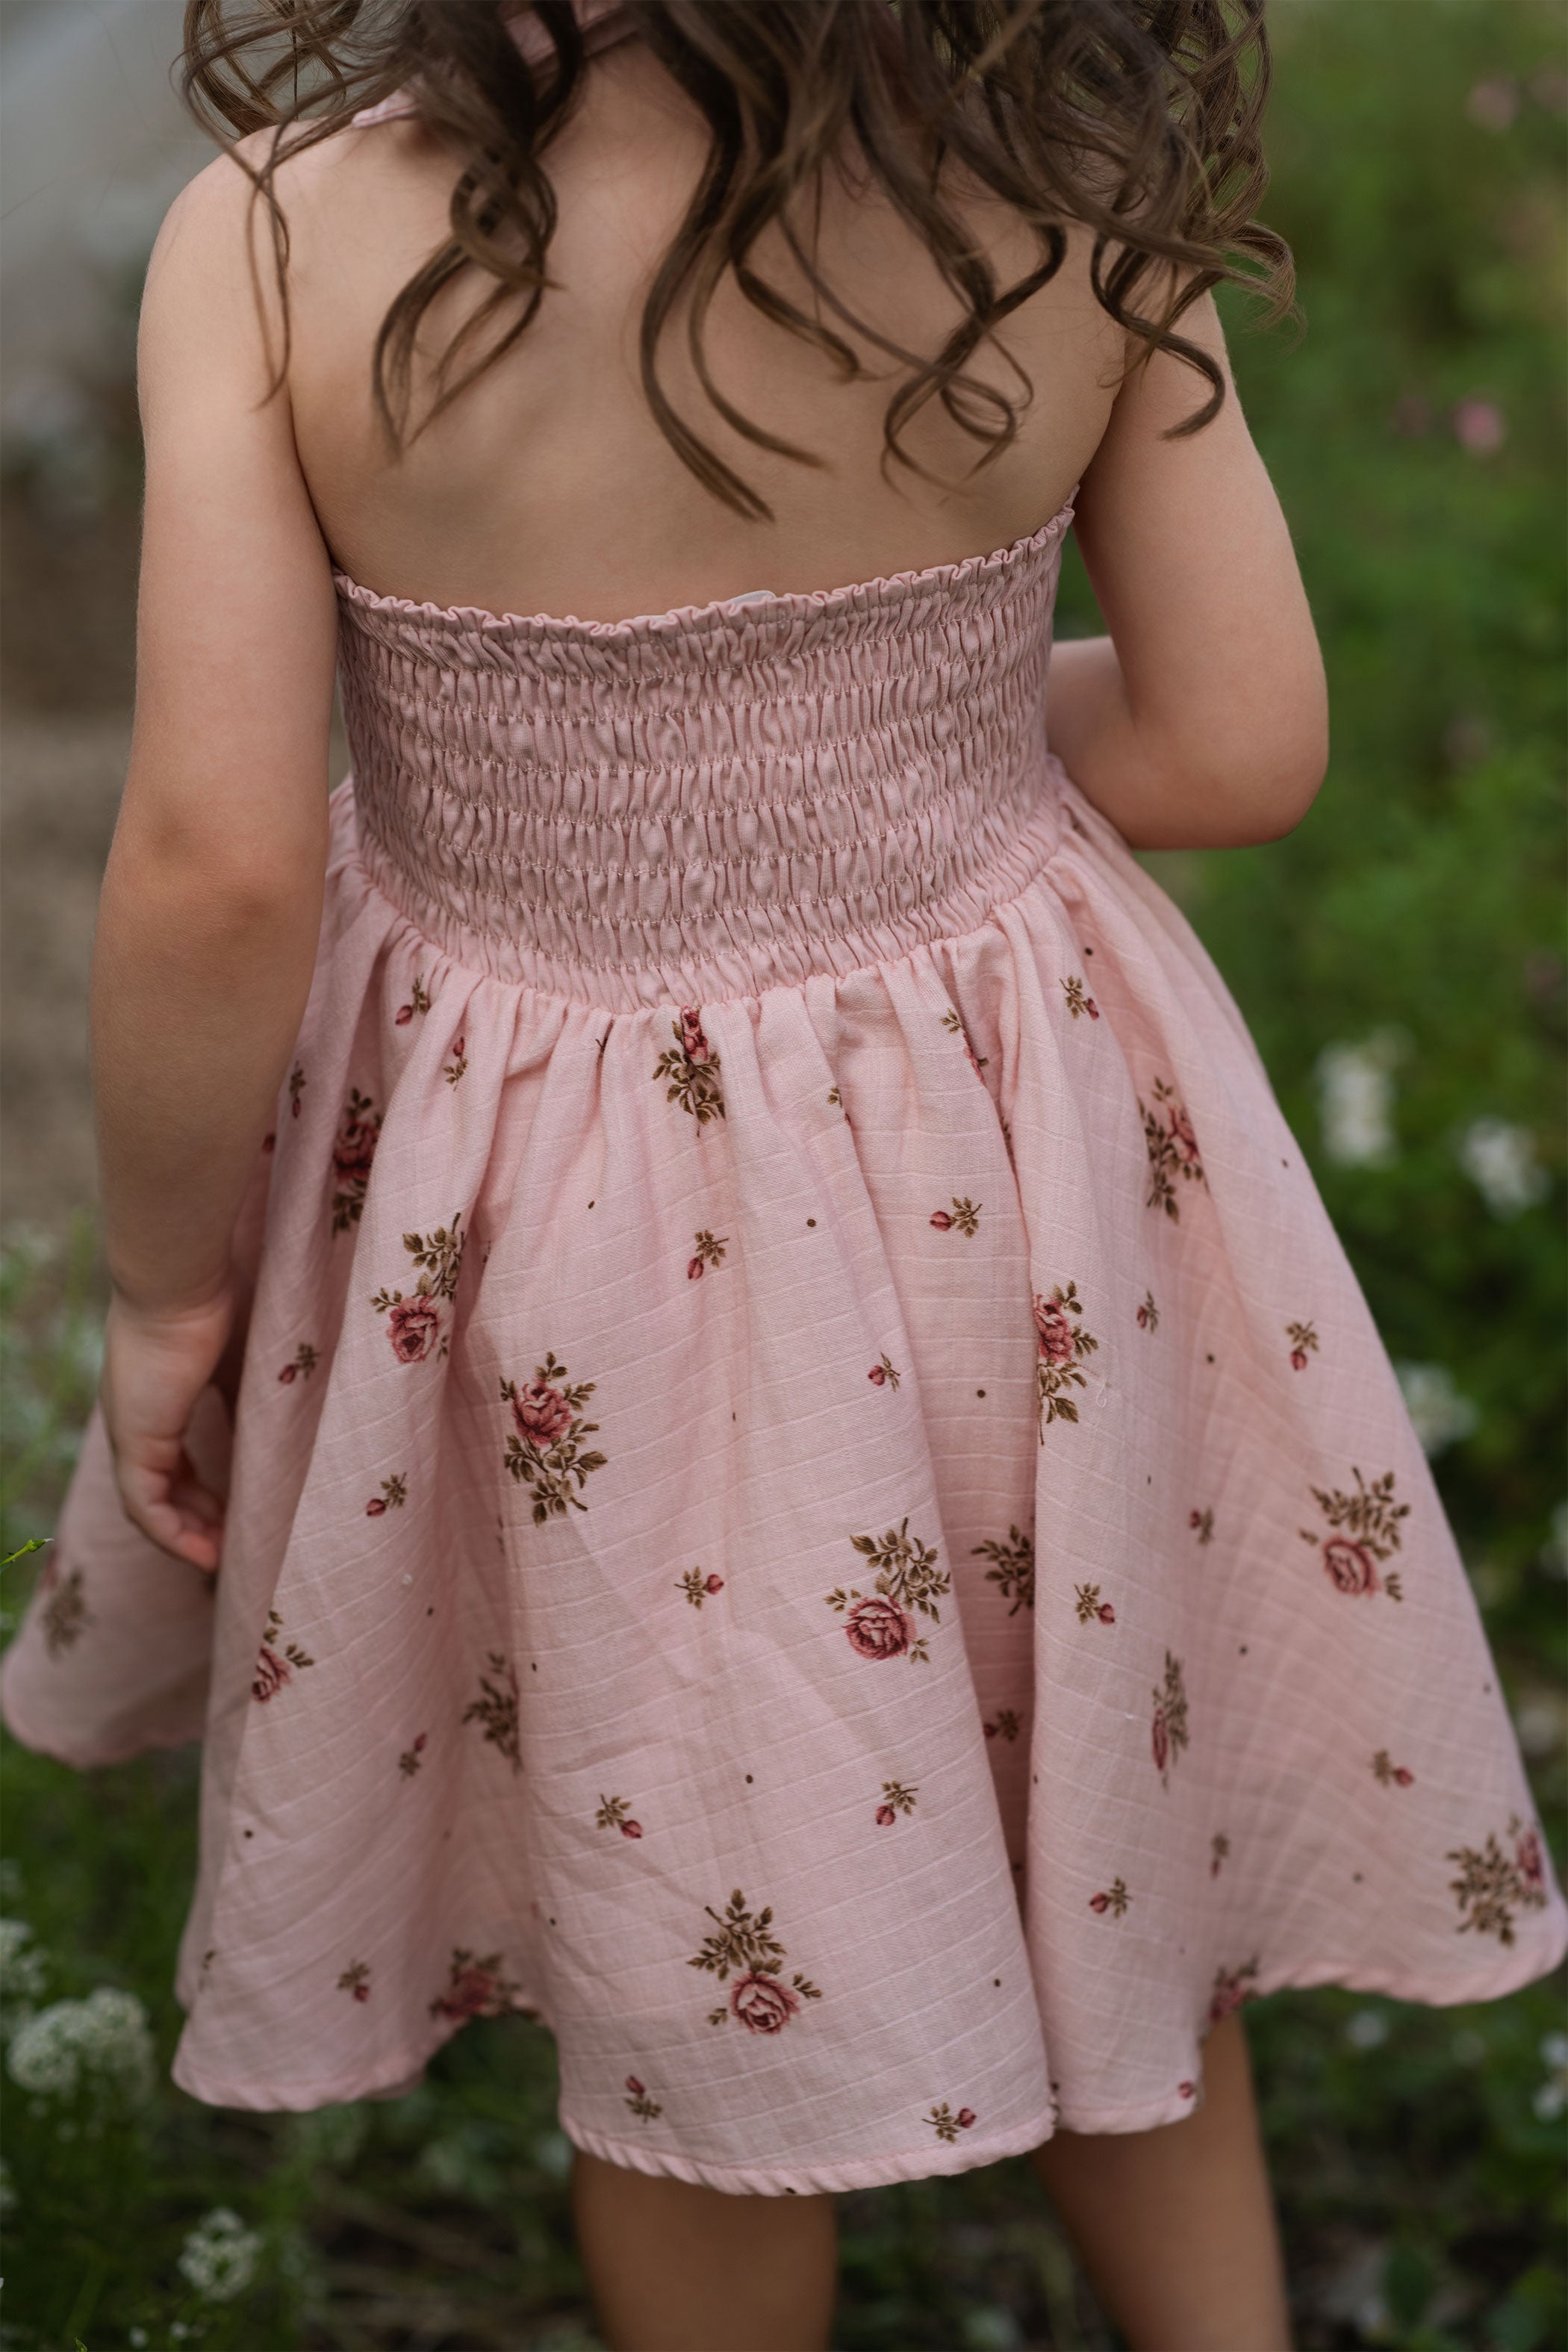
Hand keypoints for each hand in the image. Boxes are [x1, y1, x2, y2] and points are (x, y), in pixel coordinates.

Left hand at [100, 1280, 237, 1571]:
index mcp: (160, 1392)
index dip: (201, 1489)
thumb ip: (255, 1397)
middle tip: (232, 1544)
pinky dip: (171, 1535)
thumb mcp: (248, 1357)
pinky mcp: (134, 1440)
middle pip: (161, 1485)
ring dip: (184, 1534)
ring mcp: (131, 1429)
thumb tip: (283, 1436)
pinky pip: (144, 1507)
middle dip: (196, 1519)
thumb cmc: (224, 1297)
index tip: (235, 1510)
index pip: (174, 1455)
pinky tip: (202, 1553)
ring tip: (219, 1559)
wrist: (183, 1276)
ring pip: (150, 1502)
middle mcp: (137, 1414)